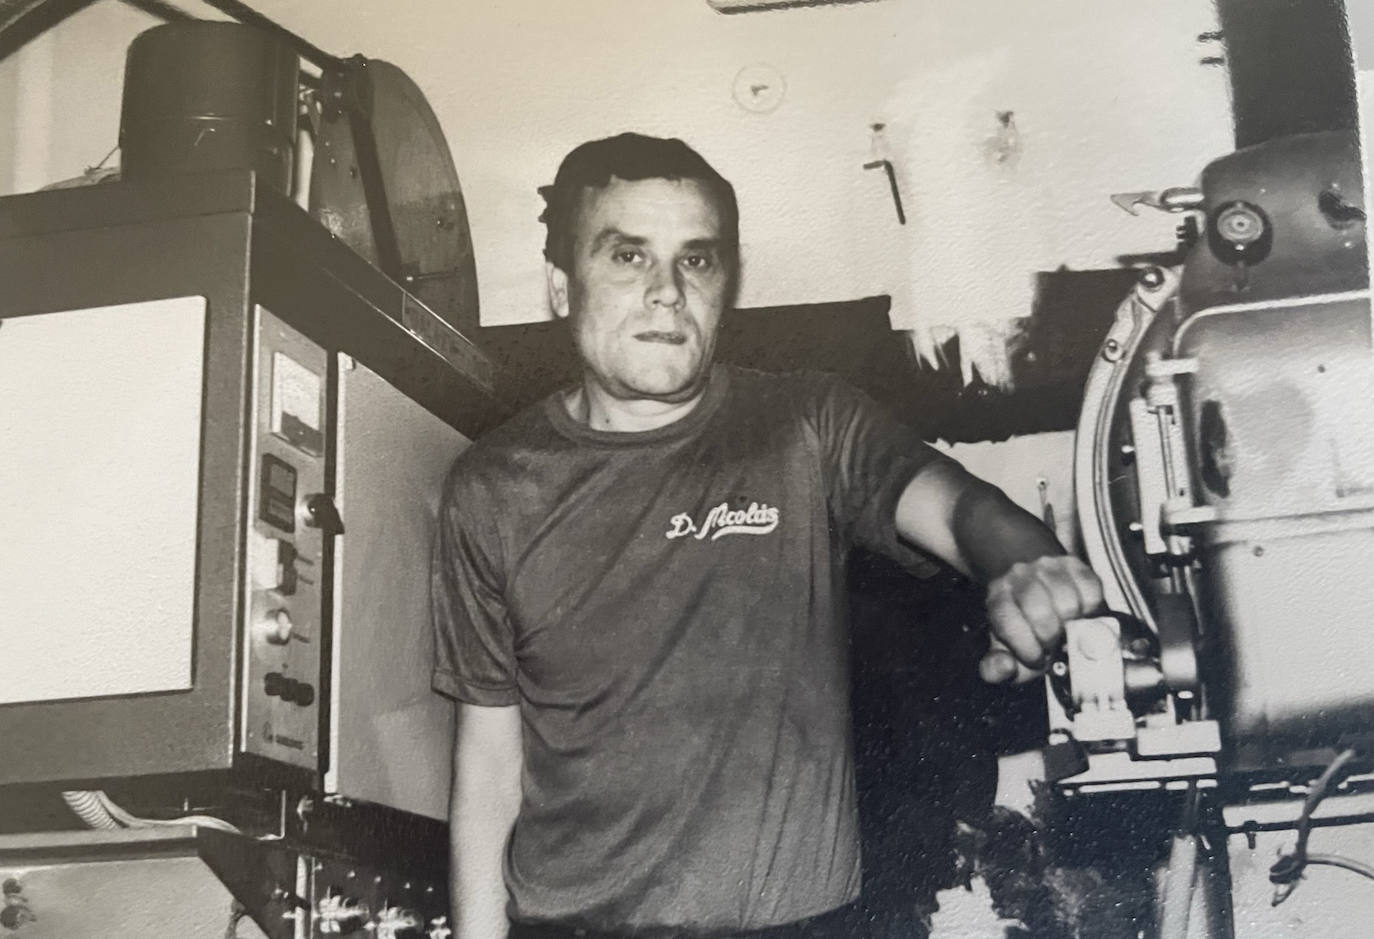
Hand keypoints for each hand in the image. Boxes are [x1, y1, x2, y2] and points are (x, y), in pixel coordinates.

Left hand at [980, 555, 1103, 683]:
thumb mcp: (1006, 653)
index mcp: (998, 600)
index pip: (1008, 622)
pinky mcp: (1073, 563)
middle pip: (1038, 611)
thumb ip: (995, 668)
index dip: (1027, 648)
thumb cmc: (1023, 630)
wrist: (1038, 594)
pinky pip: (1090, 589)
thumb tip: (1005, 667)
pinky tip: (1081, 615)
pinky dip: (1091, 609)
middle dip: (1050, 637)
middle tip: (1054, 645)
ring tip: (1068, 631)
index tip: (1038, 659)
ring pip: (1067, 601)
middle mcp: (1018, 577)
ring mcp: (1045, 567)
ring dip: (1073, 624)